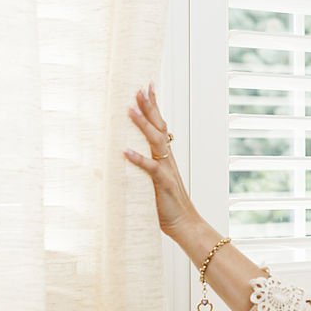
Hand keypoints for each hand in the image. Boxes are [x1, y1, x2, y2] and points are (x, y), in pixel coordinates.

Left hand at [124, 82, 200, 238]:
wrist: (184, 224)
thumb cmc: (166, 204)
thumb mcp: (153, 181)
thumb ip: (144, 167)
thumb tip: (126, 154)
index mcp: (165, 156)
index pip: (160, 125)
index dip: (154, 106)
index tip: (148, 86)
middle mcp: (167, 159)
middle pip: (159, 126)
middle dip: (149, 106)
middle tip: (140, 88)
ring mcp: (166, 169)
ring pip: (155, 141)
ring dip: (142, 125)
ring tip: (130, 110)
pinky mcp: (162, 184)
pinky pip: (150, 168)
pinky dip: (138, 159)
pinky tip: (126, 151)